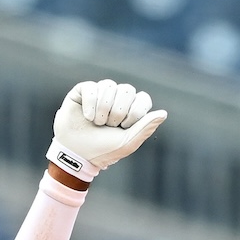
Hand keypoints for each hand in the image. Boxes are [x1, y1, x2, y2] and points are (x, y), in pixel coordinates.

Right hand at [48, 79, 166, 183]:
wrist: (76, 153)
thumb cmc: (103, 150)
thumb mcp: (127, 142)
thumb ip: (145, 127)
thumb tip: (163, 113)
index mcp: (130, 110)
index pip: (143, 98)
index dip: (135, 111)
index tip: (125, 126)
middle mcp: (117, 99)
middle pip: (127, 89)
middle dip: (118, 111)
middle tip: (109, 125)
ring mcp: (100, 93)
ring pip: (109, 86)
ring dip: (103, 109)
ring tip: (96, 123)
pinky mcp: (83, 91)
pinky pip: (92, 87)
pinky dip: (90, 104)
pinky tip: (87, 116)